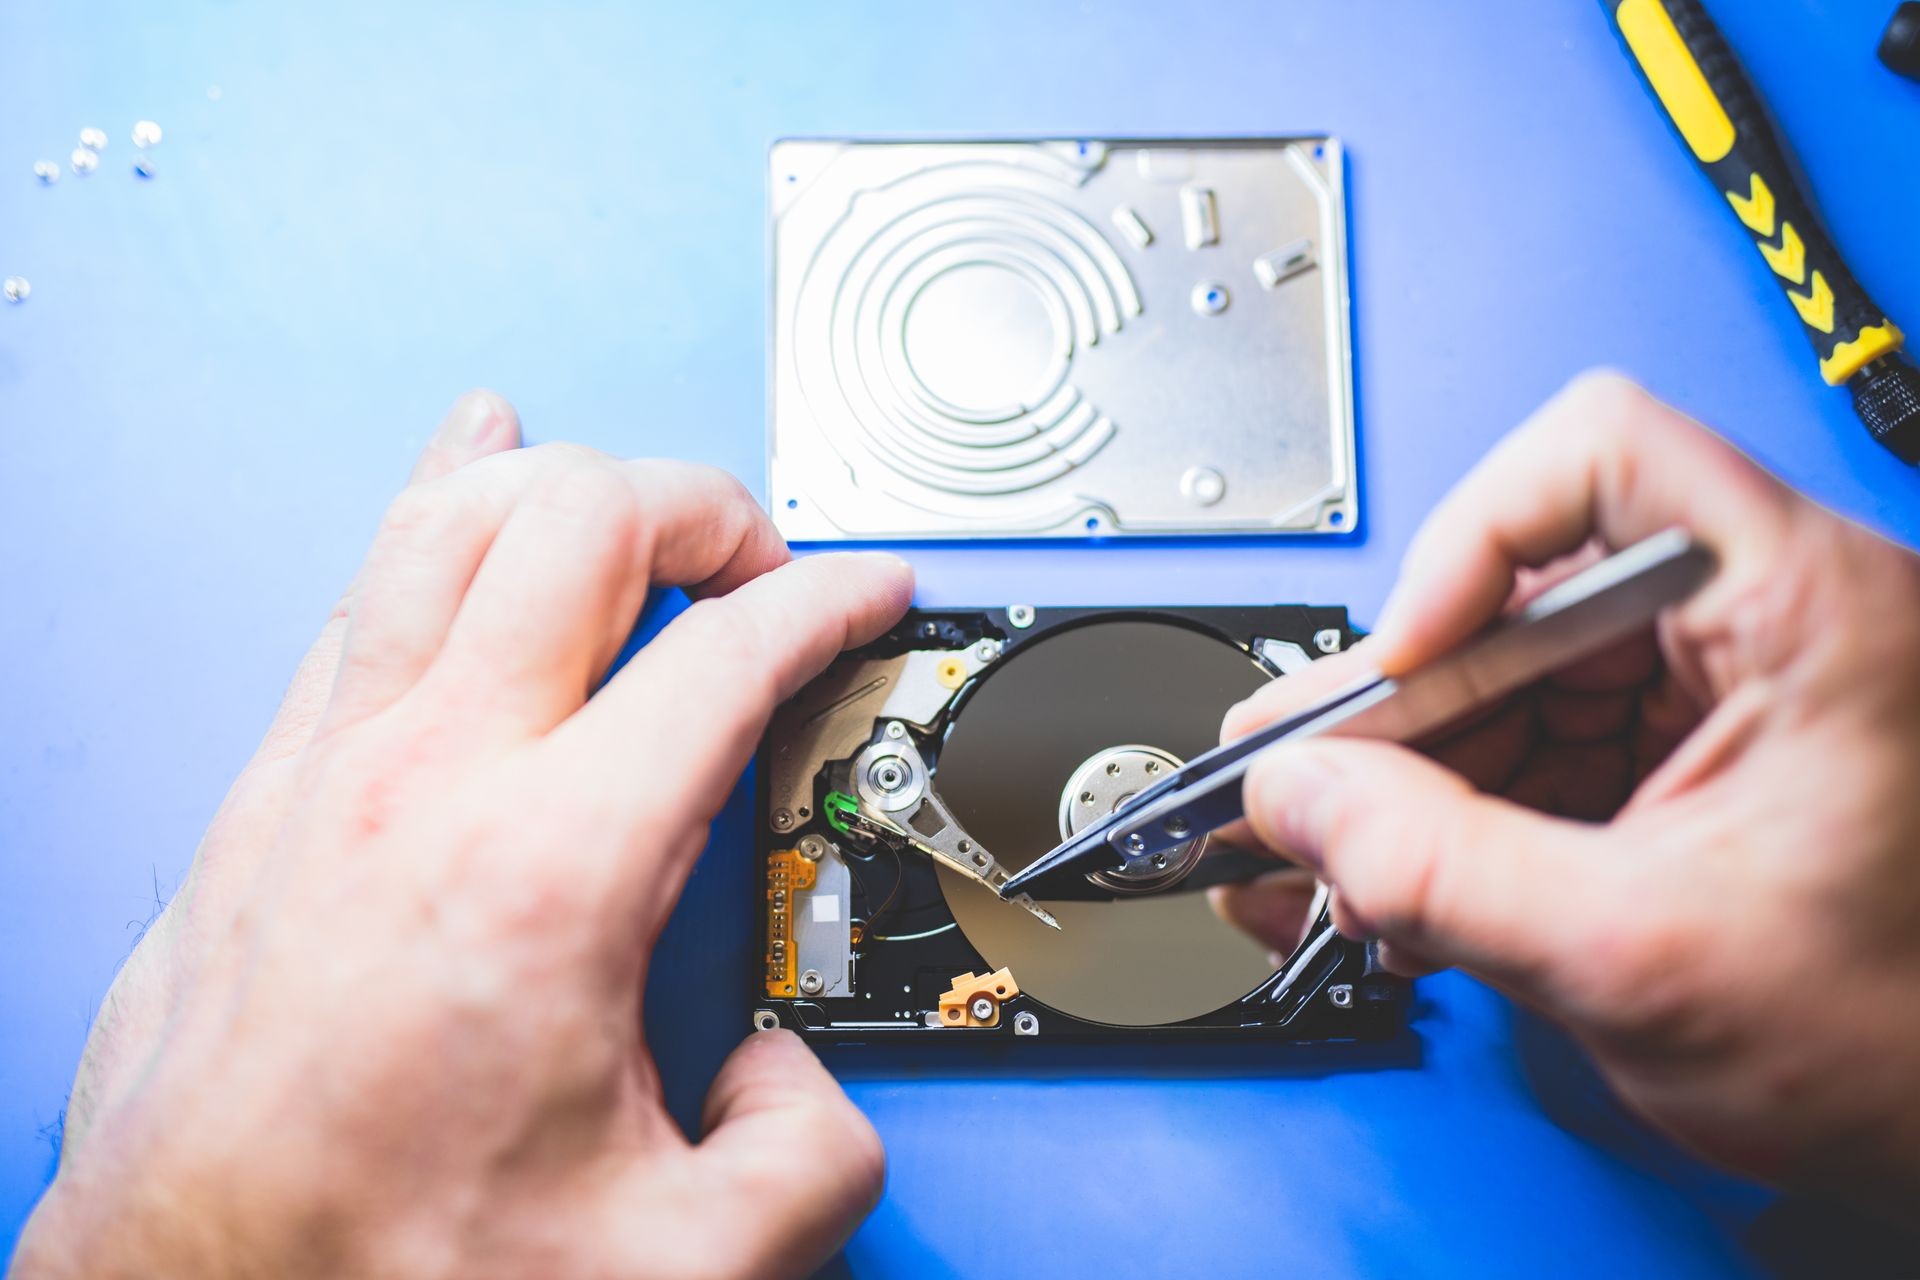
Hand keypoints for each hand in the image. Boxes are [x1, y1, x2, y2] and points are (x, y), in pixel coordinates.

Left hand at [13, 392, 912, 1277]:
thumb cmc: (373, 1268)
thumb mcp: (677, 1259)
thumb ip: (805, 1159)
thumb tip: (797, 1096)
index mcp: (553, 870)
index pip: (727, 658)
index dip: (828, 603)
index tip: (863, 595)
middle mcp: (429, 785)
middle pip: (583, 524)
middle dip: (701, 505)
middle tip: (754, 557)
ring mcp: (329, 774)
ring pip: (448, 523)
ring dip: (559, 481)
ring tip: (624, 491)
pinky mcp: (265, 797)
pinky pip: (357, 596)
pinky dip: (424, 511)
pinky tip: (452, 481)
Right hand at [1218, 373, 1919, 1215]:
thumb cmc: (1912, 1043)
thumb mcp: (1638, 957)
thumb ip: (1439, 872)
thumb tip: (1302, 798)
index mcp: (1812, 612)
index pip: (1604, 453)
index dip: (1475, 539)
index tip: (1406, 655)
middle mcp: (1772, 626)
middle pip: (1528, 592)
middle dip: (1404, 707)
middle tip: (1306, 778)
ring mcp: (1731, 696)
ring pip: (1516, 680)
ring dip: (1414, 777)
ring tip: (1336, 859)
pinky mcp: (1696, 763)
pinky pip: (1542, 749)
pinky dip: (1460, 815)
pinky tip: (1402, 882)